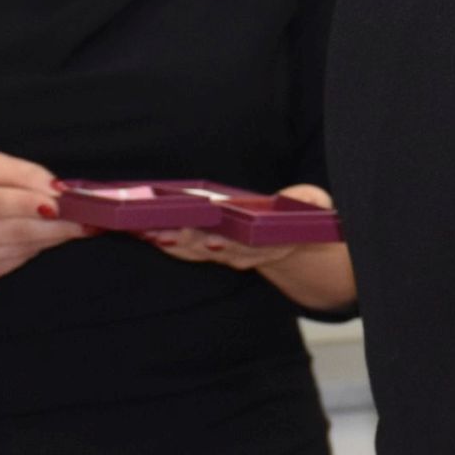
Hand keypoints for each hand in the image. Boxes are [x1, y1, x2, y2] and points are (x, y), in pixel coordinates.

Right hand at [0, 152, 85, 284]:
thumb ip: (23, 173)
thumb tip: (58, 189)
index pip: (0, 201)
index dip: (35, 203)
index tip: (67, 203)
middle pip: (17, 229)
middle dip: (59, 224)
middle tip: (90, 220)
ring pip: (23, 247)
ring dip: (55, 236)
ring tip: (78, 226)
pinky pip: (17, 260)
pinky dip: (36, 247)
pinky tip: (42, 236)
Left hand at [145, 184, 330, 271]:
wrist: (288, 243)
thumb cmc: (295, 220)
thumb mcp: (313, 208)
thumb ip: (311, 201)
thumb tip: (311, 200)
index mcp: (266, 244)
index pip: (246, 247)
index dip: (231, 247)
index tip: (216, 243)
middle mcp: (239, 254)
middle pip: (211, 249)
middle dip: (188, 242)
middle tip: (166, 233)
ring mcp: (219, 252)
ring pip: (190, 250)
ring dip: (168, 242)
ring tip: (146, 230)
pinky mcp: (202, 247)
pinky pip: (179, 247)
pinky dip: (161, 240)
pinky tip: (141, 230)